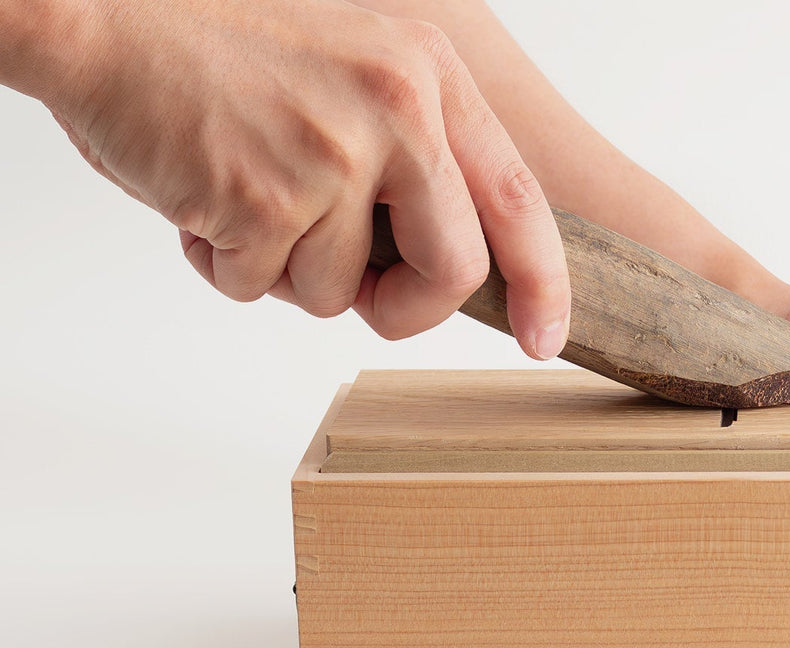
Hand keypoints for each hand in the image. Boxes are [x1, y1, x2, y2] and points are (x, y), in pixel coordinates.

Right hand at [18, 0, 569, 355]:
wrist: (104, 13)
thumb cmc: (220, 45)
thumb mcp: (354, 67)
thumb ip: (412, 148)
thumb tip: (446, 254)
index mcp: (428, 76)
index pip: (518, 198)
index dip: (541, 280)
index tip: (546, 334)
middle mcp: (396, 111)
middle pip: (453, 271)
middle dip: (406, 306)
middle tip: (359, 290)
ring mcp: (333, 156)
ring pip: (336, 291)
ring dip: (282, 268)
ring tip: (241, 194)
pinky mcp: (265, 199)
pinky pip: (259, 285)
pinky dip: (222, 262)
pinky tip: (199, 196)